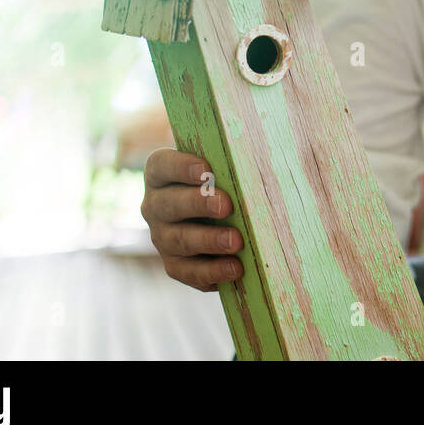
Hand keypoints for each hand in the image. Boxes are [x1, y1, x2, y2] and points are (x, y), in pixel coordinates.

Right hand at [141, 147, 244, 290]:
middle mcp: (156, 205)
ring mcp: (162, 237)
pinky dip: (212, 271)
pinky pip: (188, 271)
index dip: (180, 167)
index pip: (161, 165)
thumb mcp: (229, 165)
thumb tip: (267, 152)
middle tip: (226, 205)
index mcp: (161, 173)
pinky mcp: (175, 265)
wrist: (225, 216)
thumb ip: (238, 159)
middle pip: (169, 204)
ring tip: (236, 241)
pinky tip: (235, 268)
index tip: (207, 169)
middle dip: (198, 204)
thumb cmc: (229, 179)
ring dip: (208, 241)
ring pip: (179, 240)